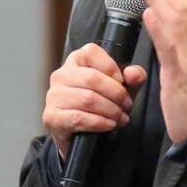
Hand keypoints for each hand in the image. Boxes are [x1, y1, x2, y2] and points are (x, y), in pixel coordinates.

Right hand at [43, 43, 146, 160]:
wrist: (82, 134)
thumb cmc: (101, 104)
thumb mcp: (122, 88)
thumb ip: (133, 77)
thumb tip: (133, 73)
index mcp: (76, 60)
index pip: (91, 52)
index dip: (111, 66)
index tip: (122, 81)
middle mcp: (61, 75)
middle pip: (92, 78)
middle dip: (116, 94)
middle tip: (127, 105)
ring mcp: (54, 96)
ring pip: (87, 99)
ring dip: (110, 110)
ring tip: (120, 117)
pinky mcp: (52, 116)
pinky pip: (79, 118)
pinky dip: (99, 122)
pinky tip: (109, 124)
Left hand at [137, 0, 186, 143]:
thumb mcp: (185, 78)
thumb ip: (177, 58)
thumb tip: (164, 41)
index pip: (184, 17)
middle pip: (180, 12)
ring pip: (176, 23)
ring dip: (158, 0)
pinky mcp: (181, 76)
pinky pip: (170, 47)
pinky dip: (159, 27)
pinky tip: (149, 13)